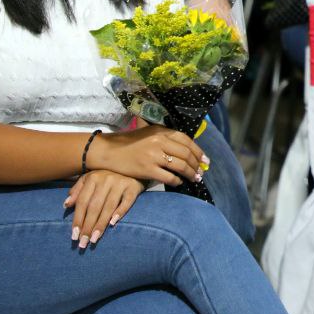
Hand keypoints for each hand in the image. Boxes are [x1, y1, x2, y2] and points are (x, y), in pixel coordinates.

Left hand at [64, 170, 143, 248]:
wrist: (132, 167)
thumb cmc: (107, 176)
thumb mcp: (90, 179)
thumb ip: (78, 191)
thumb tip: (66, 205)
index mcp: (93, 178)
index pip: (83, 202)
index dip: (77, 219)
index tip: (74, 235)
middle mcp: (106, 179)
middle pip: (94, 207)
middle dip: (87, 226)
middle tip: (83, 243)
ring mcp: (120, 183)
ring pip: (108, 207)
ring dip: (100, 225)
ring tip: (94, 239)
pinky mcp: (133, 187)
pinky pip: (126, 202)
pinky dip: (120, 212)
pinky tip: (112, 223)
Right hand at [86, 124, 207, 187]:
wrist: (108, 151)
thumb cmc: (129, 142)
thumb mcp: (148, 133)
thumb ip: (164, 136)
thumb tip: (185, 146)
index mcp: (161, 131)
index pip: (186, 140)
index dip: (198, 151)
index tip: (205, 160)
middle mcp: (159, 141)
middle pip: (186, 154)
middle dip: (196, 164)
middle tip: (201, 172)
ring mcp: (153, 156)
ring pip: (180, 166)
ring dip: (190, 174)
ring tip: (194, 179)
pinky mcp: (147, 169)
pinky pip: (168, 177)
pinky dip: (176, 181)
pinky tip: (178, 183)